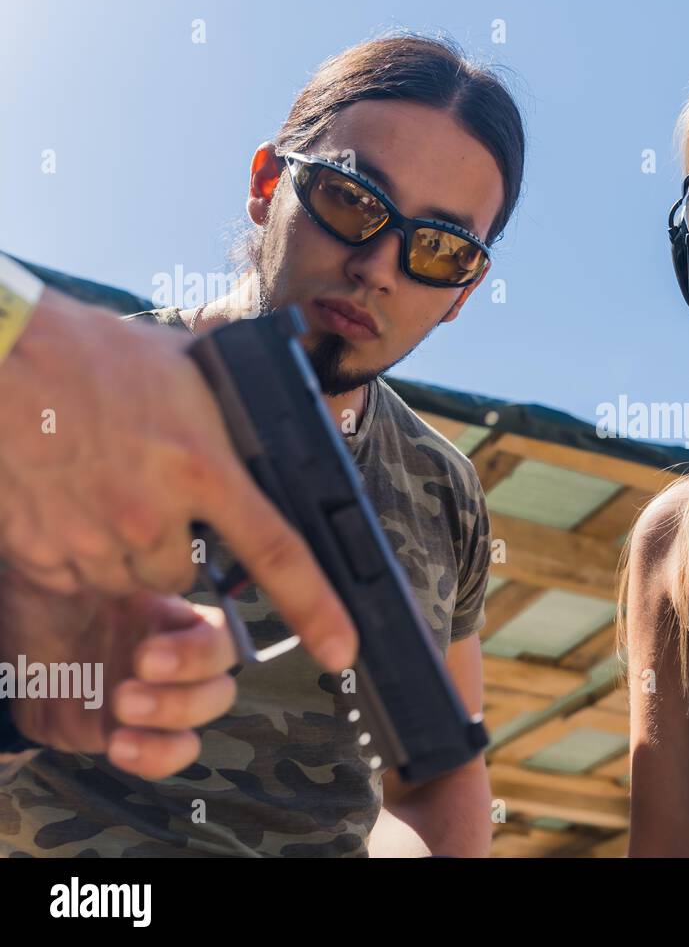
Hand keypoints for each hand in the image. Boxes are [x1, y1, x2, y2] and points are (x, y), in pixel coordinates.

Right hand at [0, 287, 355, 671]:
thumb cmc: (94, 353)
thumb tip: (280, 414)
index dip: (316, 609)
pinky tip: (67, 501)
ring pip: (132, 579)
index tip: (340, 649)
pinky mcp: (41, 553)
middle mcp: (153, 513)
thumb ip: (235, 405)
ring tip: (102, 488)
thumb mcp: (188, 366)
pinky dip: (78, 553)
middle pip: (185, 576)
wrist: (2, 356)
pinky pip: (77, 577)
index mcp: (203, 466)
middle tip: (148, 494)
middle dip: (176, 548)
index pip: (276, 553)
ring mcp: (94, 539)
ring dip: (127, 553)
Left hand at [1, 573, 239, 779]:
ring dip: (174, 713)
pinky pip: (173, 750)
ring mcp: (165, 691)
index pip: (221, 625)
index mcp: (171, 609)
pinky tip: (120, 745)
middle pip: (224, 667)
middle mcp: (179, 648)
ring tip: (122, 709)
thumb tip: (126, 541)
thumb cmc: (47, 597)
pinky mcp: (141, 730)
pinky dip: (157, 756)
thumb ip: (109, 565)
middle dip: (188, 675)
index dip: (201, 647)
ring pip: (209, 705)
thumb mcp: (78, 572)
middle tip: (133, 678)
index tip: (148, 654)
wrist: (12, 647)